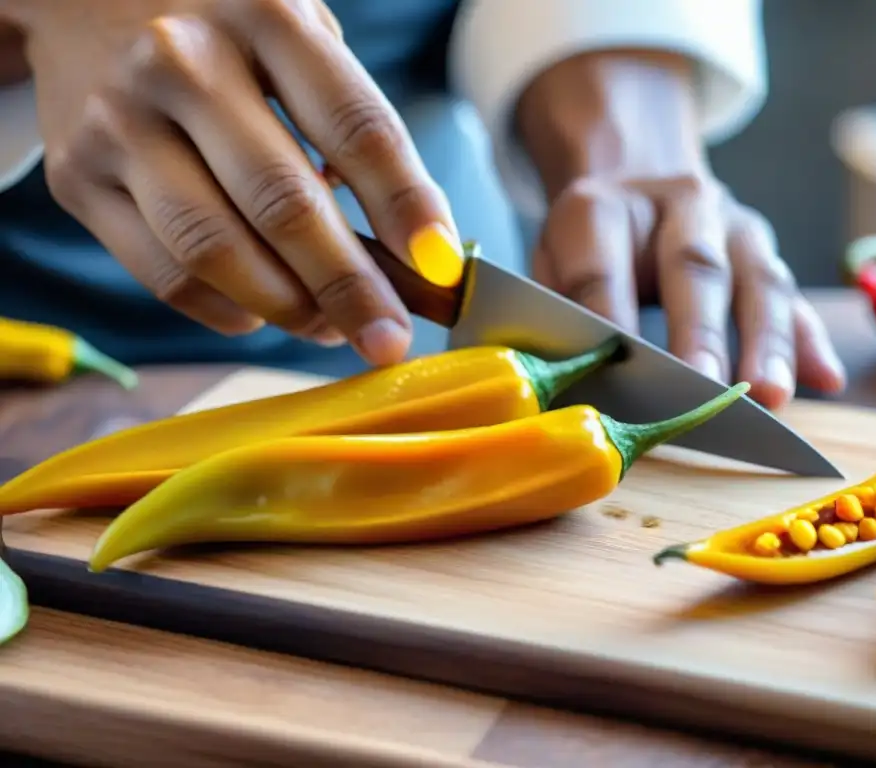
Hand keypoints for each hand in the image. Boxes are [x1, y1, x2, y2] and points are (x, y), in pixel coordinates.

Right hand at [6, 0, 462, 365]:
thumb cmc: (227, 36)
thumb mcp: (297, 43)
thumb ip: (348, 130)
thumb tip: (404, 253)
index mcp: (266, 15)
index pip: (356, 128)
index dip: (405, 207)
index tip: (441, 269)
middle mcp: (185, 62)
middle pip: (284, 204)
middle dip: (350, 288)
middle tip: (390, 338)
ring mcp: (120, 120)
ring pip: (216, 252)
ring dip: (290, 310)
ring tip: (333, 329)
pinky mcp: (78, 177)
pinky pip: (166, 275)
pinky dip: (229, 311)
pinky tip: (264, 310)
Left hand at [533, 172, 845, 409]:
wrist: (633, 184)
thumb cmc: (586, 247)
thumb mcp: (548, 264)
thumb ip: (557, 312)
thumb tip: (568, 380)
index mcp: (601, 208)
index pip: (601, 265)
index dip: (609, 314)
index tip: (617, 364)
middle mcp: (677, 205)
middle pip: (694, 268)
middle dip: (700, 332)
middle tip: (704, 386)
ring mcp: (732, 225)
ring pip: (757, 281)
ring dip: (768, 342)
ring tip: (771, 397)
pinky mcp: (765, 252)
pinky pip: (793, 298)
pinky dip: (810, 341)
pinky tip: (825, 379)